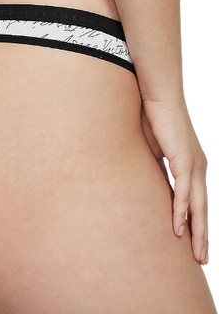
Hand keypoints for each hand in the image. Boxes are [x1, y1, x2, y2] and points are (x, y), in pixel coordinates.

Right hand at [140, 96, 210, 266]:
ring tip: (198, 255)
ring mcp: (193, 164)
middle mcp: (199, 167)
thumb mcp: (155, 149)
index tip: (198, 244)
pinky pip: (182, 192)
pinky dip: (181, 212)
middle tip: (203, 261)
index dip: (200, 224)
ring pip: (199, 206)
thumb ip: (157, 167)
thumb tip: (150, 182)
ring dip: (199, 233)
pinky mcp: (183, 160)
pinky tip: (179, 230)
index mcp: (194, 165)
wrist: (158, 94)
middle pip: (204, 209)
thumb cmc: (154, 116)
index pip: (200, 201)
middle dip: (205, 237)